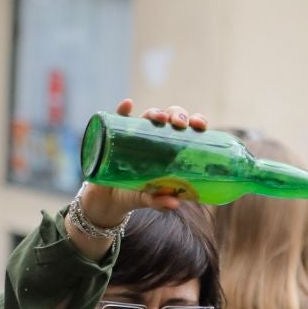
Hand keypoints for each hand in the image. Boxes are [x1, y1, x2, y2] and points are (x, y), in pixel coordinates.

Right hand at [77, 98, 211, 226]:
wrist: (107, 198)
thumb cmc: (135, 194)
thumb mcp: (149, 199)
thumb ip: (160, 202)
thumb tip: (175, 203)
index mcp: (171, 148)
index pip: (187, 129)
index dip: (196, 122)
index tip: (200, 126)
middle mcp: (155, 136)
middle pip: (170, 117)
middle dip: (178, 115)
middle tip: (179, 124)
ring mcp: (136, 134)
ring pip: (148, 115)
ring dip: (155, 112)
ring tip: (160, 118)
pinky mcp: (115, 136)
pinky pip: (118, 119)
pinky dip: (123, 110)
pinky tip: (127, 105)